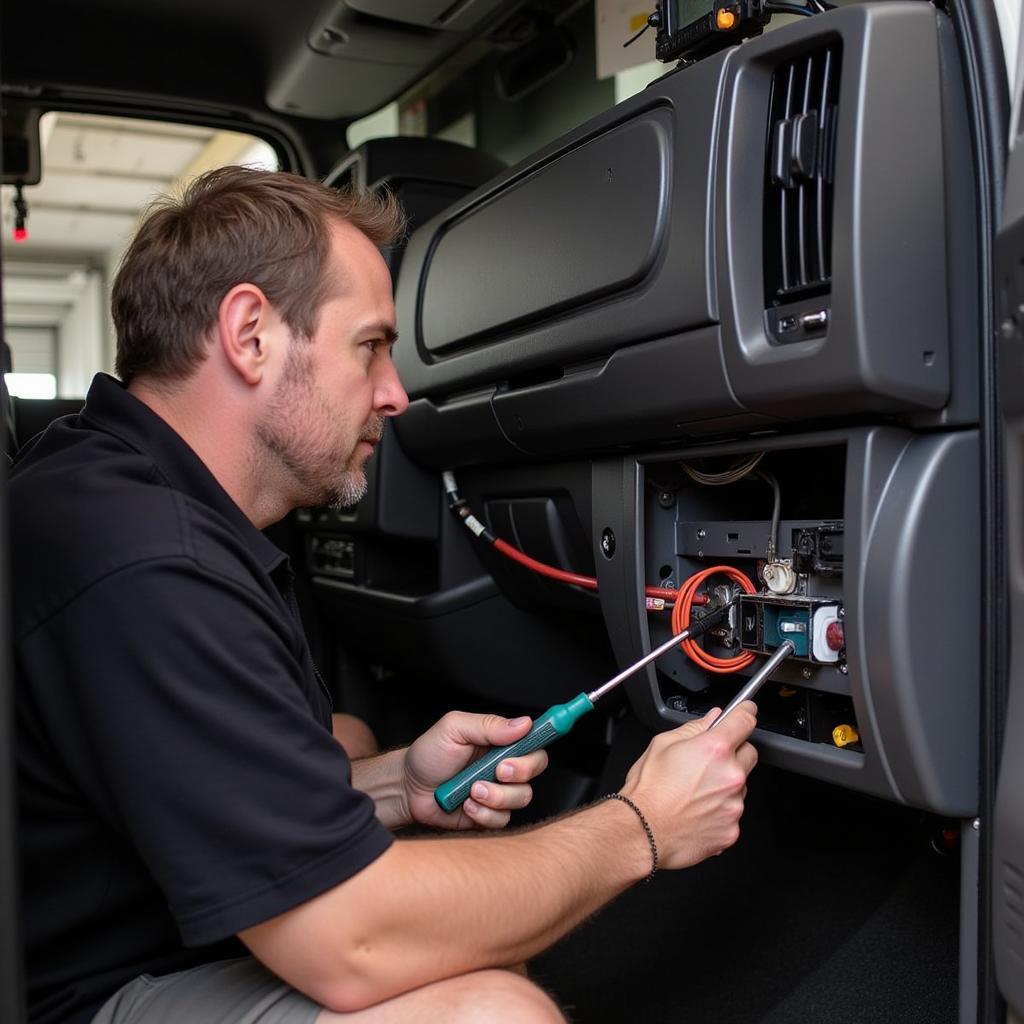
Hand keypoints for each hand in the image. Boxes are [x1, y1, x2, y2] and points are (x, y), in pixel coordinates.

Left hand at [400, 712, 549, 830]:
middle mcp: (504, 765)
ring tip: (471, 790)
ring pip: (521, 797)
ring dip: (496, 795)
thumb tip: (523, 723)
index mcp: (499, 741)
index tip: (541, 738)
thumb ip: (488, 725)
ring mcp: (498, 791)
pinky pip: (503, 819)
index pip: (534, 738)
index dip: (543, 736)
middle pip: (536, 767)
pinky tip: (466, 805)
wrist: (407, 788)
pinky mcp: (489, 815)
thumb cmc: (428, 755)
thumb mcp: (453, 728)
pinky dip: (484, 813)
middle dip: (520, 770)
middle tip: (498, 770)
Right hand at [620, 703, 757, 869]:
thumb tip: (712, 720)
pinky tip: (697, 811)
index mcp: (715, 749)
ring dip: (725, 784)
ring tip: (695, 792)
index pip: (745, 720)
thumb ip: (693, 728)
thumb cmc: (648, 791)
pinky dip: (720, 811)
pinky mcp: (732, 829)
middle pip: (749, 753)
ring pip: (740, 786)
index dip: (746, 712)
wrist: (642, 831)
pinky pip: (732, 813)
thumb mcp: (662, 744)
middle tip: (708, 762)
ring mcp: (734, 805)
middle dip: (734, 753)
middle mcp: (731, 776)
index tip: (747, 712)